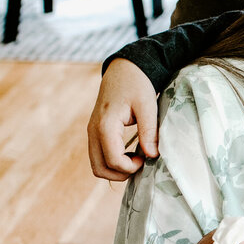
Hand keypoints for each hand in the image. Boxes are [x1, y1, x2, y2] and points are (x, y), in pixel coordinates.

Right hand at [87, 58, 159, 180]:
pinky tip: (129, 153)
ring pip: (97, 165)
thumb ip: (149, 131)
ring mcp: (91, 132)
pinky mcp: (94, 132)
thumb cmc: (137, 84)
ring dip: (115, 170)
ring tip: (135, 158)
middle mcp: (93, 131)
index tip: (147, 157)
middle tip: (140, 163)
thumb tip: (152, 155)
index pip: (113, 160)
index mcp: (105, 125)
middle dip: (121, 174)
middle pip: (99, 169)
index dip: (131, 167)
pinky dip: (112, 162)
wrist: (123, 68)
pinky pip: (98, 156)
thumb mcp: (147, 105)